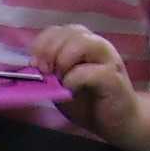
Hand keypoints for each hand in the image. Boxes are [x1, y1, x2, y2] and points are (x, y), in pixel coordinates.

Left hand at [34, 23, 144, 148]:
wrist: (118, 120)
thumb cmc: (88, 101)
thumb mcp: (61, 86)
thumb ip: (49, 74)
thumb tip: (32, 67)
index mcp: (82, 45)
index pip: (59, 30)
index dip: (42, 43)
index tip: (33, 64)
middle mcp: (96, 46)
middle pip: (70, 32)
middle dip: (49, 50)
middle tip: (44, 72)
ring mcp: (107, 60)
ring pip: (82, 42)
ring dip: (63, 59)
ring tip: (58, 79)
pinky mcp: (112, 77)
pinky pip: (89, 70)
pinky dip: (74, 79)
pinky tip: (70, 91)